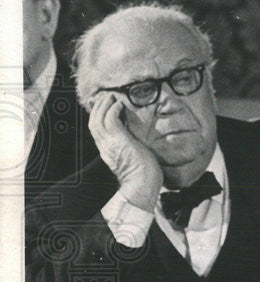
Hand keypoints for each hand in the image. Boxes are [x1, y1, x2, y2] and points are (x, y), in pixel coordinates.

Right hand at [88, 92, 161, 210]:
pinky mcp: (119, 141)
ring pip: (98, 119)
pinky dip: (113, 110)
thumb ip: (129, 148)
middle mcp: (105, 147)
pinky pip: (110, 120)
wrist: (142, 185)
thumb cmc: (143, 175)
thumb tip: (135, 140)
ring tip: (111, 97)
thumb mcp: (132, 158)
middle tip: (105, 96)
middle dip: (98, 108)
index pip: (96, 131)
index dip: (97, 117)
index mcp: (107, 151)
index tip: (102, 107)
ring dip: (104, 106)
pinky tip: (120, 104)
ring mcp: (110, 143)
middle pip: (93, 123)